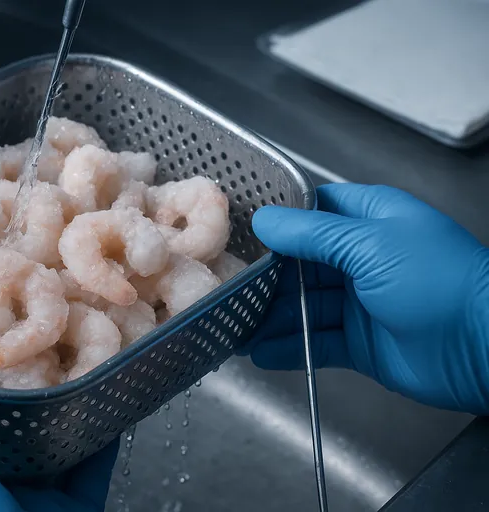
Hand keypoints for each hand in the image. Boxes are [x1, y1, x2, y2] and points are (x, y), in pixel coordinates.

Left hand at [0, 367, 117, 511]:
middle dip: (32, 388)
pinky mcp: (78, 509)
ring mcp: (42, 498)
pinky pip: (96, 465)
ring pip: (60, 441)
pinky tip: (109, 401)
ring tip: (81, 360)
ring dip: (71, 406)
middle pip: (18, 427)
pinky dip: (104, 436)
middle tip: (47, 339)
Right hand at [247, 183, 488, 414]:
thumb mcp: (370, 244)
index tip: (242, 233)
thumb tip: (266, 220)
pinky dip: (288, 347)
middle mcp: (361, 258)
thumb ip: (312, 234)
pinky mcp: (358, 342)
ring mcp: (360, 302)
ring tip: (236, 325)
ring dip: (271, 317)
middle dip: (266, 277)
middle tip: (230, 286)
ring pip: (303, 306)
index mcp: (370, 221)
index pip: (313, 212)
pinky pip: (314, 342)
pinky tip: (261, 352)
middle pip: (300, 263)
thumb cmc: (440, 283)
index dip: (279, 222)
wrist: (485, 350)